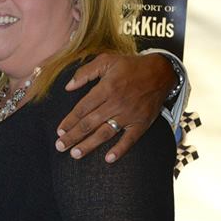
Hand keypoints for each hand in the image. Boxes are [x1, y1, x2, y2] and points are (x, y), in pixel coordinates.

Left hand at [55, 53, 174, 162]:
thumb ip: (85, 72)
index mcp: (106, 88)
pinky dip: (120, 149)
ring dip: (89, 145)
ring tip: (75, 154)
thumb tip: (68, 87)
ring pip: (105, 133)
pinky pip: (129, 139)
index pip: (83, 108)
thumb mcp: (107, 61)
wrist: (161, 72)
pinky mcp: (141, 123)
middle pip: (90, 123)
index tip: (59, 131)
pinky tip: (108, 159)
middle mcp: (116, 103)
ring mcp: (129, 115)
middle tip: (60, 146)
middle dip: (73, 136)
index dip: (70, 121)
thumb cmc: (130, 66)